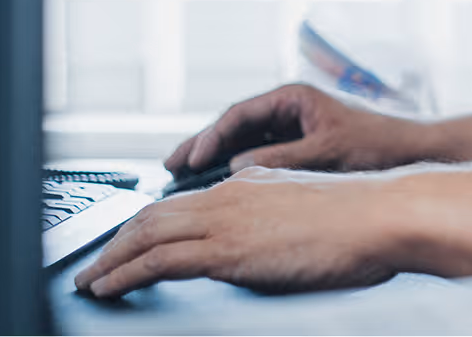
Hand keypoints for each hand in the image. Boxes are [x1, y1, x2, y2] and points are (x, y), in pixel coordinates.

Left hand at [75, 167, 403, 297]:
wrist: (382, 215)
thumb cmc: (362, 219)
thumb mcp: (308, 211)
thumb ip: (275, 219)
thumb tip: (261, 243)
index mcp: (251, 182)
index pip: (182, 202)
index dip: (146, 224)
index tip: (127, 244)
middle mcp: (231, 193)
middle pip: (152, 215)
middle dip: (115, 242)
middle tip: (92, 266)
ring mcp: (227, 218)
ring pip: (145, 234)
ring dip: (108, 260)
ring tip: (88, 281)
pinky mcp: (227, 248)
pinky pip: (157, 260)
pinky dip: (123, 274)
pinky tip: (108, 288)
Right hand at [166, 82, 429, 175]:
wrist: (413, 150)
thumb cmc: (377, 144)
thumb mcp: (326, 151)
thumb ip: (281, 157)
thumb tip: (237, 165)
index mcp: (294, 96)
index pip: (240, 113)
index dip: (210, 136)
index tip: (189, 158)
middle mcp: (290, 107)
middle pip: (235, 126)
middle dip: (203, 145)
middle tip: (169, 167)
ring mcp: (293, 125)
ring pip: (243, 141)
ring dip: (215, 157)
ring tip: (183, 177)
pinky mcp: (299, 144)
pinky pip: (259, 153)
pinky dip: (237, 167)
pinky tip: (219, 184)